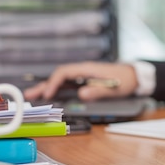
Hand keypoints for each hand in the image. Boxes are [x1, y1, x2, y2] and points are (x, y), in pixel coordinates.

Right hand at [23, 61, 137, 101]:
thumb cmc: (125, 80)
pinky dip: (56, 89)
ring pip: (61, 80)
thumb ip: (98, 91)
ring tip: (32, 95)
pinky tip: (49, 95)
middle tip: (29, 95)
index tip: (47, 94)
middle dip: (43, 85)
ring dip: (47, 87)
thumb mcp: (114, 88)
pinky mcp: (85, 80)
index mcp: (87, 69)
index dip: (54, 83)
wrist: (135, 76)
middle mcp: (82, 70)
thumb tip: (81, 94)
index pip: (64, 72)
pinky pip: (67, 84)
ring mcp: (83, 75)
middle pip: (59, 76)